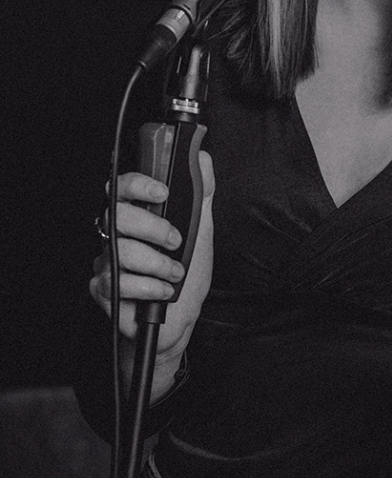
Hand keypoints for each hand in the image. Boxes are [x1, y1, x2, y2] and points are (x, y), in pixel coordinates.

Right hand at [90, 152, 214, 376]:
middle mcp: (117, 235)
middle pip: (119, 216)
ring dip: (159, 264)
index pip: (123, 188)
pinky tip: (164, 292)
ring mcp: (107, 261)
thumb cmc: (187, 274)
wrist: (180, 319)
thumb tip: (202, 158)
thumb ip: (201, 193)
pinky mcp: (103, 288)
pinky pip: (120, 282)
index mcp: (137, 216)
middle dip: (154, 228)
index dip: (137, 184)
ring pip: (122, 251)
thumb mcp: (201, 230)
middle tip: (176, 242)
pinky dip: (150, 288)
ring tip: (176, 274)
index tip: (162, 192)